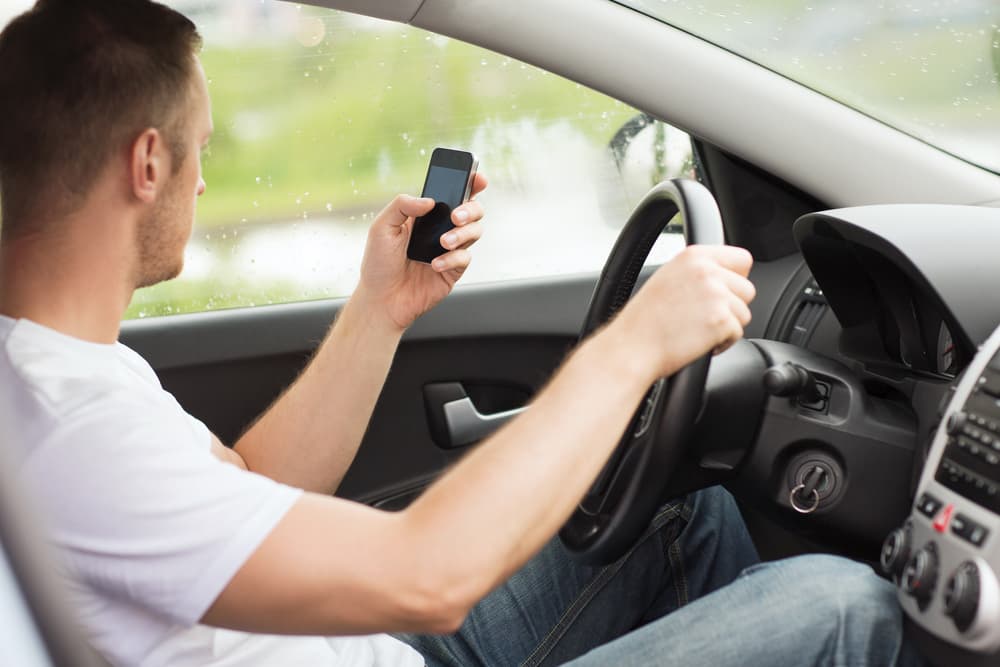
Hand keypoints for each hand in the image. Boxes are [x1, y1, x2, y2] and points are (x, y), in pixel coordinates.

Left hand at [355, 174, 487, 330]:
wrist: (382, 299)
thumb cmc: (379, 264)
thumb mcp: (382, 227)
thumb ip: (402, 205)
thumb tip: (429, 200)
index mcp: (426, 215)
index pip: (452, 193)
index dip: (470, 183)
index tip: (478, 178)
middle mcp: (441, 229)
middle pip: (472, 210)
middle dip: (471, 209)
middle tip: (456, 216)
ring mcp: (449, 250)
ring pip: (475, 232)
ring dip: (463, 233)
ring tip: (443, 242)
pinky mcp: (454, 270)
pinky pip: (465, 258)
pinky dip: (452, 258)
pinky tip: (434, 264)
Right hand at [608, 245, 754, 380]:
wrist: (632, 346)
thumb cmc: (644, 320)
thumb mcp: (668, 278)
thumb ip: (699, 271)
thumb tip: (726, 276)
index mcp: (694, 256)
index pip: (742, 259)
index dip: (736, 279)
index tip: (722, 293)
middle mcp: (707, 271)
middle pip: (747, 289)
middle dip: (731, 307)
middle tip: (704, 317)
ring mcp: (716, 295)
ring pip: (744, 313)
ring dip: (727, 326)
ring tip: (699, 330)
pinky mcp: (721, 320)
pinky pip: (738, 333)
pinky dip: (723, 343)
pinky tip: (700, 342)